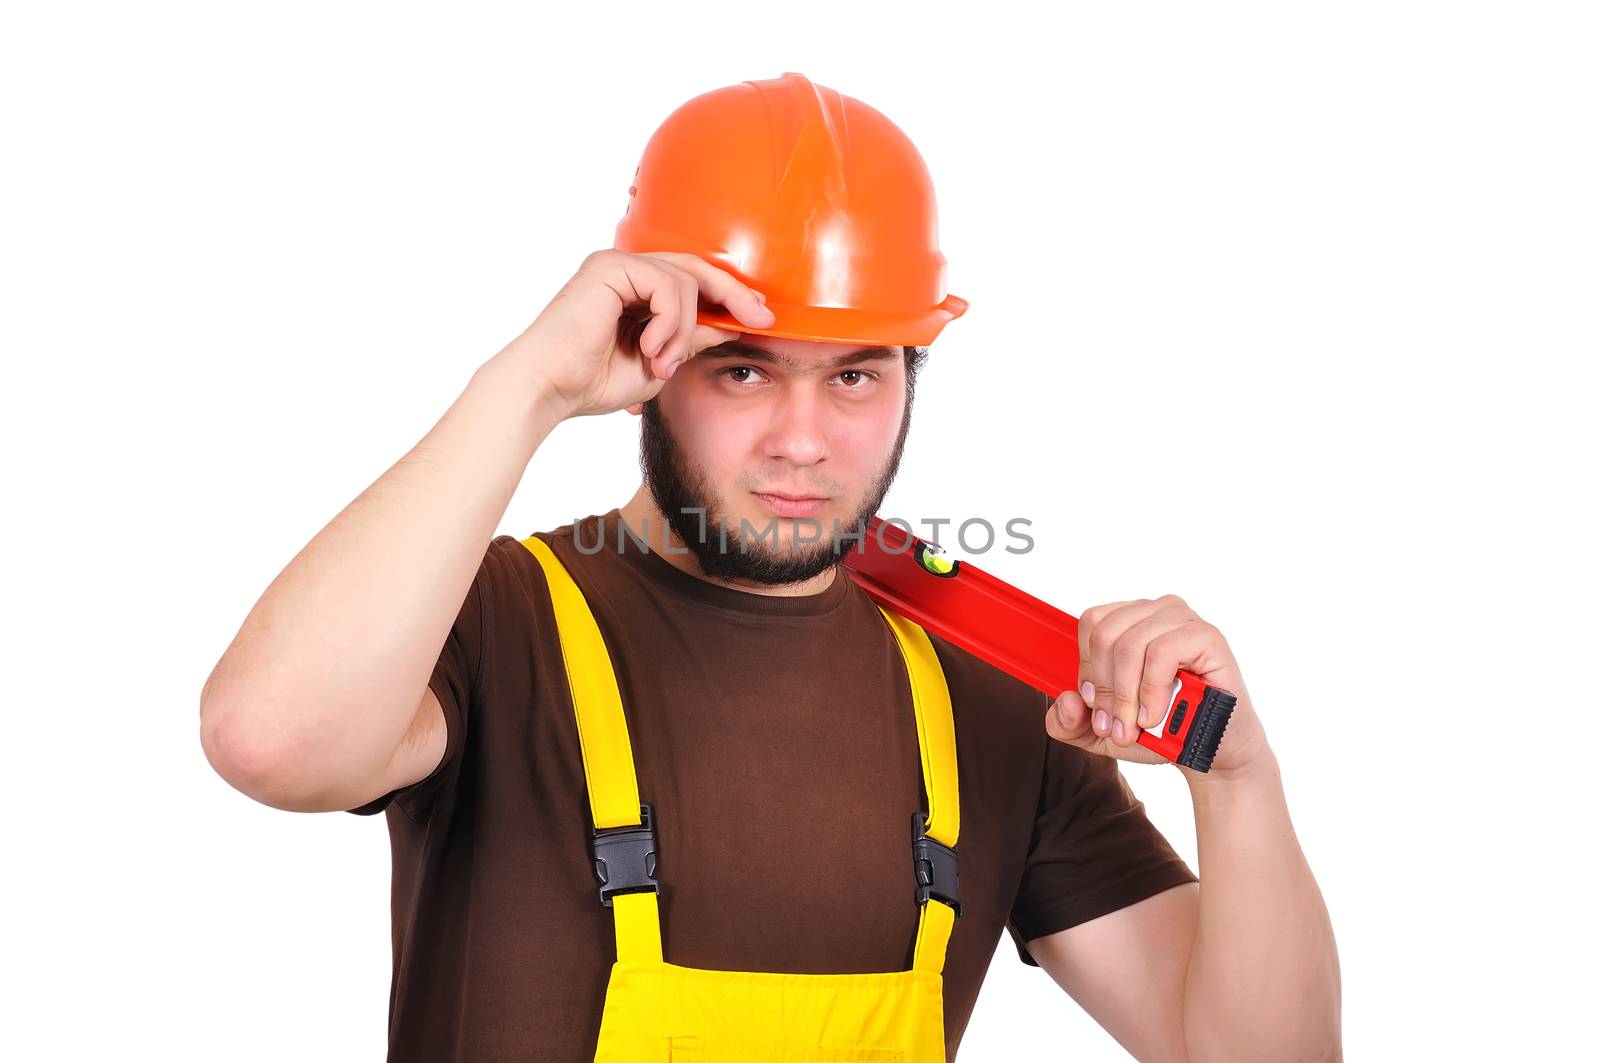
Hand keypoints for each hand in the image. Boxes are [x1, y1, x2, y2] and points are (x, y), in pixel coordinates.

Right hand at [490, 249, 775, 419]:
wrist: (548, 389)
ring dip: (683, 329)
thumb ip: (690, 338)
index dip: (730, 296)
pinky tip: (651, 348)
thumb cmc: (590, 382)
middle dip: (734, 295)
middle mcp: (625, 270)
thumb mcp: (658, 361)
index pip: (693, 281)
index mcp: (634, 290)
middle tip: (760, 319)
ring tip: (663, 362)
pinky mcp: (610, 268)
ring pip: (683, 282)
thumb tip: (732, 325)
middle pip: (696, 268)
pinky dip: (668, 321)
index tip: (761, 317)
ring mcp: (616, 265)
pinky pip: (666, 286)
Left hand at [1044, 594, 1270, 779]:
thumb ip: (1070, 723)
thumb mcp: (1102, 735)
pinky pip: (1163, 653)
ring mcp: (1181, 620)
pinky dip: (1152, 690)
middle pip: (1106, 634)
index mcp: (1128, 622)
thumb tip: (1064, 701)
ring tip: (1137, 726)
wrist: (1210, 750)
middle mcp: (1153, 612)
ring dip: (1127, 696)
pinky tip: (1156, 714)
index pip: (1092, 623)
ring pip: (1131, 644)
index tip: (1095, 707)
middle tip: (1115, 726)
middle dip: (1105, 690)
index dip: (1088, 668)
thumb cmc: (1162, 731)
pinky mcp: (1206, 636)